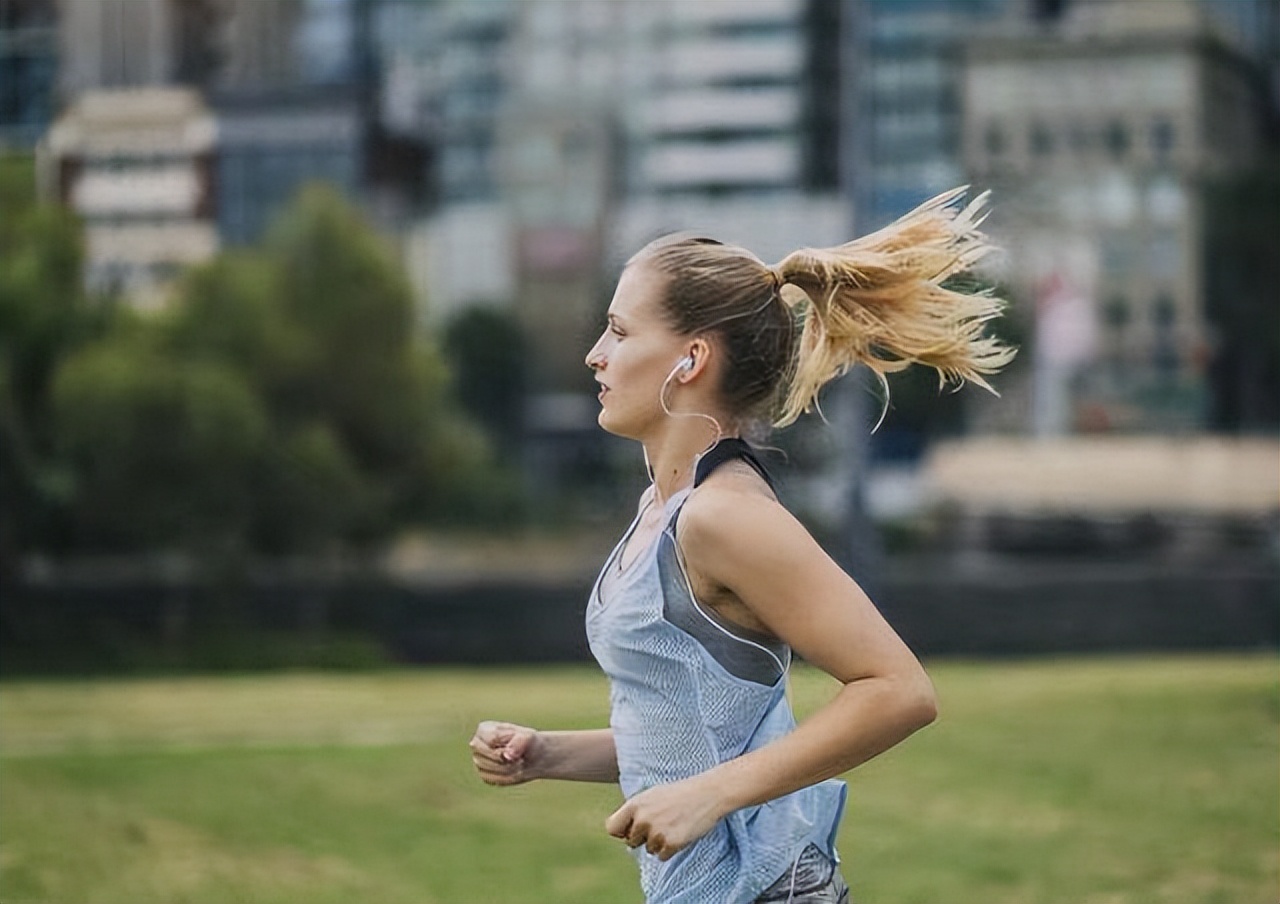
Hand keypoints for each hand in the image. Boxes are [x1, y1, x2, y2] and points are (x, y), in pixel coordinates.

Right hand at [470, 720, 541, 785]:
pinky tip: (513, 770)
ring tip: (517, 762)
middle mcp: (477, 744)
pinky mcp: (484, 774)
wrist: (532, 756)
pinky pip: (492, 779)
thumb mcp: (528, 738)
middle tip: (519, 757)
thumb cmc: (528, 742)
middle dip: (505, 758)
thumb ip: (518, 743)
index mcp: (484, 729)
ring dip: (507, 768)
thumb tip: (507, 756)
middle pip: (488, 755)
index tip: (518, 745)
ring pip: (489, 768)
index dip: (507, 746)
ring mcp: (478, 760)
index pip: (491, 740)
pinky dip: (506, 776)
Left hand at [604, 775, 726, 860]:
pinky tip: (680, 833)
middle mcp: (642, 819)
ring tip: (673, 825)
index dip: (621, 832)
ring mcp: (657, 832)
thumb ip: (635, 811)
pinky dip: (671, 849)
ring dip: (659, 843)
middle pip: (631, 842)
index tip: (630, 831)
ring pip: (649, 850)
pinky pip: (662, 856)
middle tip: (661, 824)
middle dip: (644, 837)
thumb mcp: (652, 795)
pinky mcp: (671, 843)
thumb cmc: (680, 793)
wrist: (708, 793)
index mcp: (635, 804)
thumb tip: (622, 834)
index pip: (612, 828)